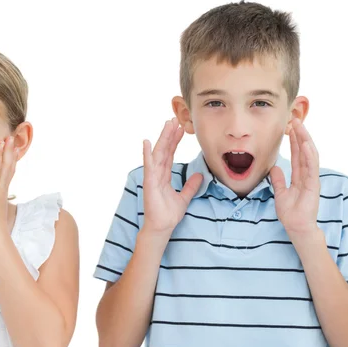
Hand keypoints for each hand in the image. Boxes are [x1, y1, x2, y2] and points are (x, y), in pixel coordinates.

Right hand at [142, 118, 202, 235]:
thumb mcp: (184, 197)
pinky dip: (147, 154)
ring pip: (158, 154)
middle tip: (174, 119)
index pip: (170, 154)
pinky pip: (149, 166)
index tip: (181, 129)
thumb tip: (201, 176)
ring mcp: (152, 177)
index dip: (175, 141)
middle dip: (169, 135)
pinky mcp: (149, 183)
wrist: (162, 227)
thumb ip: (191, 186)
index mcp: (163, 176)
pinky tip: (147, 142)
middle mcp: (157, 174)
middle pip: (164, 150)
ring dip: (162, 138)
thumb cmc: (168, 214)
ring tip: (167, 124)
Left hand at [270, 118, 319, 236]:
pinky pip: (312, 167)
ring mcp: (311, 179)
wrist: (296, 227)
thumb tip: (274, 167)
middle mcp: (307, 175)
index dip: (294, 141)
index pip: (297, 155)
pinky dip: (310, 155)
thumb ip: (278, 180)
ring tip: (300, 127)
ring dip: (305, 140)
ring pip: (309, 155)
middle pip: (304, 152)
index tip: (290, 128)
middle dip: (300, 136)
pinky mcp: (314, 185)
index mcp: (299, 176)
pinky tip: (306, 144)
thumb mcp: (280, 193)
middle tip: (295, 120)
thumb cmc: (290, 213)